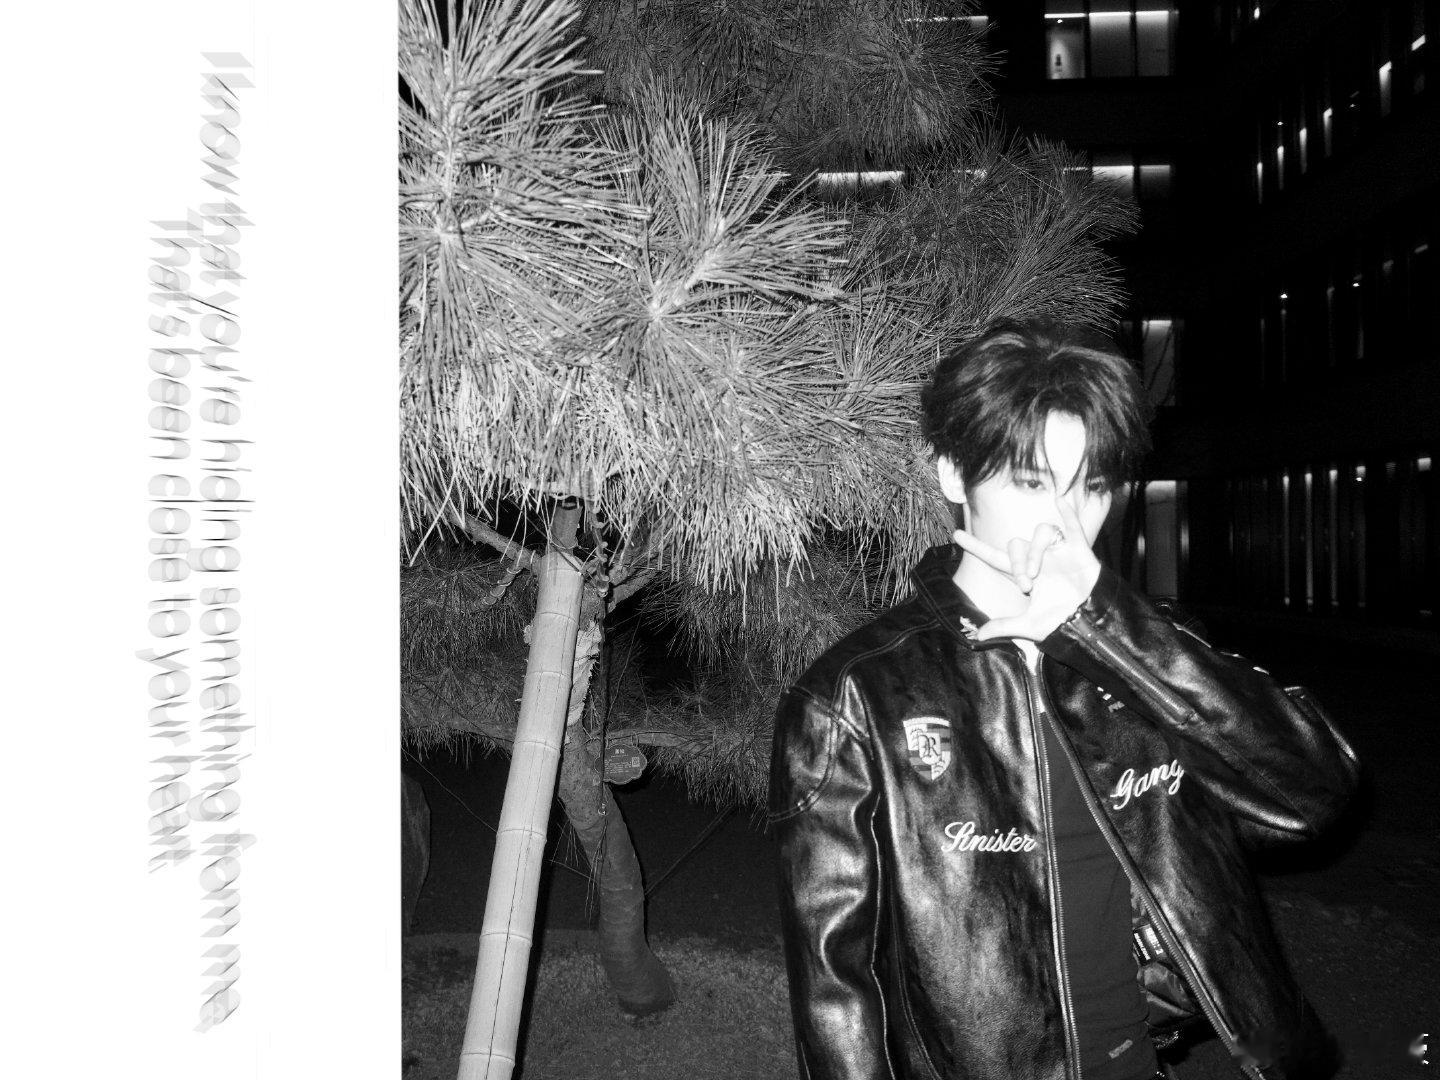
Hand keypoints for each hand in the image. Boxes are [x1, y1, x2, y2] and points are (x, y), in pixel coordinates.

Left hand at [952, 497, 1100, 641]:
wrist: (1090, 622)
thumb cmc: (1061, 622)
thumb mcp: (1029, 625)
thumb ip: (1004, 626)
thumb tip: (977, 637)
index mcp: (1025, 574)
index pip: (994, 557)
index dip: (976, 546)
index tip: (956, 535)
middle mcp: (1039, 559)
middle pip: (1016, 544)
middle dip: (1016, 562)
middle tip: (1024, 583)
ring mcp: (1059, 552)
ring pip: (1040, 533)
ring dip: (1034, 551)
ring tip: (1037, 572)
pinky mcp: (1079, 549)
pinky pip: (1072, 526)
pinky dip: (1067, 514)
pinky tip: (1059, 500)